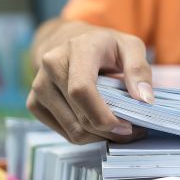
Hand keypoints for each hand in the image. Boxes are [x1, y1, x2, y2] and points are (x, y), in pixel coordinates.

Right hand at [27, 21, 153, 143]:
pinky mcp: (34, 103)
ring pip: (72, 131)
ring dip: (99, 136)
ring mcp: (39, 86)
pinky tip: (97, 124)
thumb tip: (144, 100)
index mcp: (77, 50)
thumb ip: (139, 70)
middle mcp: (51, 66)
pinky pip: (64, 133)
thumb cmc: (104, 46)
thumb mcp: (129, 47)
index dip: (103, 116)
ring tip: (116, 127)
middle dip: (109, 131)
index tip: (127, 127)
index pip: (81, 90)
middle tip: (131, 130)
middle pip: (80, 117)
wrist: (70, 42)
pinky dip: (85, 136)